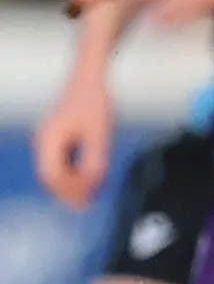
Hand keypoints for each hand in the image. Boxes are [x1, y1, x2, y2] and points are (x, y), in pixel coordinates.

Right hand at [32, 72, 114, 207]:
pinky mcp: (59, 137)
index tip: (86, 199)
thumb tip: (92, 185)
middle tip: (87, 206)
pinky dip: (73, 173)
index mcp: (49, 139)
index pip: (51, 174)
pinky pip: (61, 162)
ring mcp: (49, 139)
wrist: (90, 76)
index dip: (68, 190)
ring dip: (70, 184)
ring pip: (55, 170)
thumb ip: (95, 160)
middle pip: (50, 175)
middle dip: (67, 191)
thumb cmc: (94, 101)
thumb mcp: (100, 133)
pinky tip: (90, 180)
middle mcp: (44, 140)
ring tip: (88, 198)